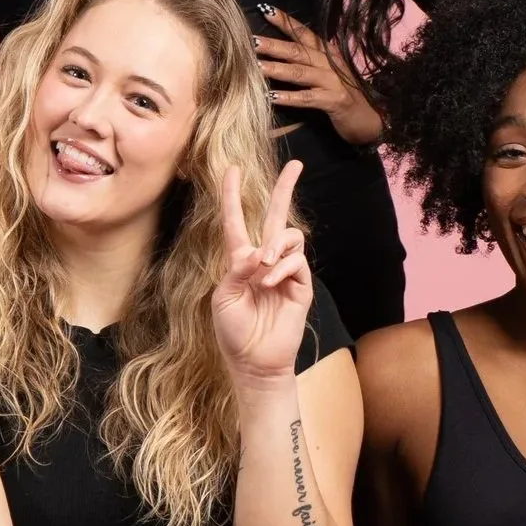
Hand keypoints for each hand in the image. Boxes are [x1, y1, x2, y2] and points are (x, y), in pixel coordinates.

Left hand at [210, 160, 312, 384]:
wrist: (255, 362)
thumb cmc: (233, 332)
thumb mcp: (224, 298)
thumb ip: (237, 270)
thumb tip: (259, 251)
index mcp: (240, 261)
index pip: (236, 222)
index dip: (233, 196)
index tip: (232, 170)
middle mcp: (264, 261)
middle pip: (277, 216)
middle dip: (285, 189)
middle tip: (296, 164)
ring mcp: (285, 272)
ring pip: (290, 238)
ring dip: (277, 246)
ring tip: (265, 266)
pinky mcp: (301, 286)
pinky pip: (297, 262)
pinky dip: (283, 267)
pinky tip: (271, 282)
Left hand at [254, 8, 385, 145]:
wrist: (371, 118)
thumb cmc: (344, 95)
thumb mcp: (328, 73)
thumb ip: (310, 62)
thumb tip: (282, 51)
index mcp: (328, 53)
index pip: (304, 33)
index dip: (285, 21)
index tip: (264, 8)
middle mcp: (330, 63)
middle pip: (298, 51)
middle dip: (273, 45)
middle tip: (251, 40)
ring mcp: (334, 81)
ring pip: (300, 72)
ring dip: (277, 69)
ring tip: (256, 67)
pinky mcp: (335, 101)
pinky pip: (308, 98)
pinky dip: (290, 97)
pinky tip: (272, 97)